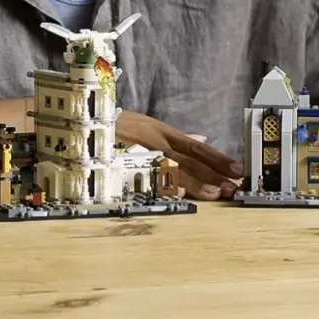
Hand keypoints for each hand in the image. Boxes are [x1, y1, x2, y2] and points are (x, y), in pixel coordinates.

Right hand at [116, 110, 243, 199]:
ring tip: (214, 193)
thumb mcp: (147, 126)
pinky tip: (178, 195)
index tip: (237, 170)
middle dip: (212, 174)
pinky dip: (163, 187)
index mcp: (160, 133)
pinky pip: (145, 178)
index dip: (217, 158)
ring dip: (194, 183)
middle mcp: (153, 141)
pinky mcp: (122, 164)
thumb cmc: (115, 127)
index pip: (195, 147)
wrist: (81, 123)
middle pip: (188, 159)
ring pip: (171, 168)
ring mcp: (138, 153)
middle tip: (233, 187)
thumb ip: (174, 138)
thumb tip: (202, 140)